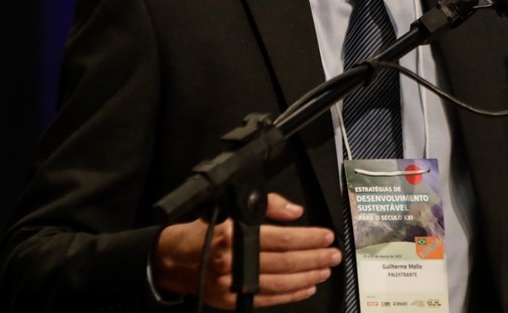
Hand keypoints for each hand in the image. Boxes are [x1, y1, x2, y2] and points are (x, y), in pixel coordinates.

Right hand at [151, 192, 341, 308]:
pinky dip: (291, 295)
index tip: (326, 236)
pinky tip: (307, 287)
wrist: (174, 258)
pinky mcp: (231, 301)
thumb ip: (267, 206)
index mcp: (234, 234)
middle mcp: (234, 261)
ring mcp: (232, 284)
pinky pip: (268, 300)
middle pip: (285, 262)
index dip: (308, 238)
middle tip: (334, 255)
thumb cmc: (205, 229)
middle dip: (314, 259)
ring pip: (280, 283)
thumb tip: (296, 212)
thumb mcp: (232, 207)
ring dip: (308, 277)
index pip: (281, 238)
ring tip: (325, 270)